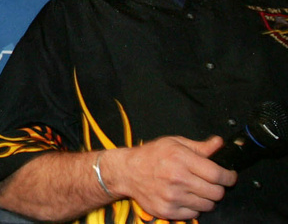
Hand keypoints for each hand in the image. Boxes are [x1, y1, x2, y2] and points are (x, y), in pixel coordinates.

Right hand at [106, 136, 235, 219]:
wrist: (127, 172)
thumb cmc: (151, 156)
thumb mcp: (174, 143)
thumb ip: (200, 146)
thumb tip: (220, 144)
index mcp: (180, 159)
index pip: (217, 174)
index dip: (229, 177)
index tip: (229, 176)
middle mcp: (177, 179)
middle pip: (216, 192)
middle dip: (218, 188)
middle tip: (210, 182)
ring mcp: (172, 197)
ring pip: (207, 205)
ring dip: (206, 198)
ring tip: (196, 189)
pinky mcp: (168, 210)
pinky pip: (194, 214)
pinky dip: (193, 207)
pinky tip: (185, 197)